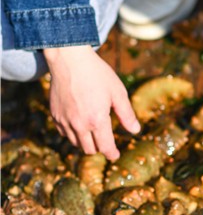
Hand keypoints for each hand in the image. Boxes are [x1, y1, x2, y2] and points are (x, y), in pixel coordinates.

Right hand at [44, 45, 140, 159]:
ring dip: (85, 142)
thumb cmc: (97, 74)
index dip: (112, 154)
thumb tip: (135, 131)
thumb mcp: (118, 92)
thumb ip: (127, 114)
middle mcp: (79, 124)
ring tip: (93, 133)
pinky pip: (64, 133)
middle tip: (105, 142)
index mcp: (97, 120)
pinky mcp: (55, 115)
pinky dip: (73, 133)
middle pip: (89, 150)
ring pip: (76, 143)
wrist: (69, 59)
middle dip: (99, 148)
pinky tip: (79, 124)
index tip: (115, 156)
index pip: (105, 147)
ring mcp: (65, 121)